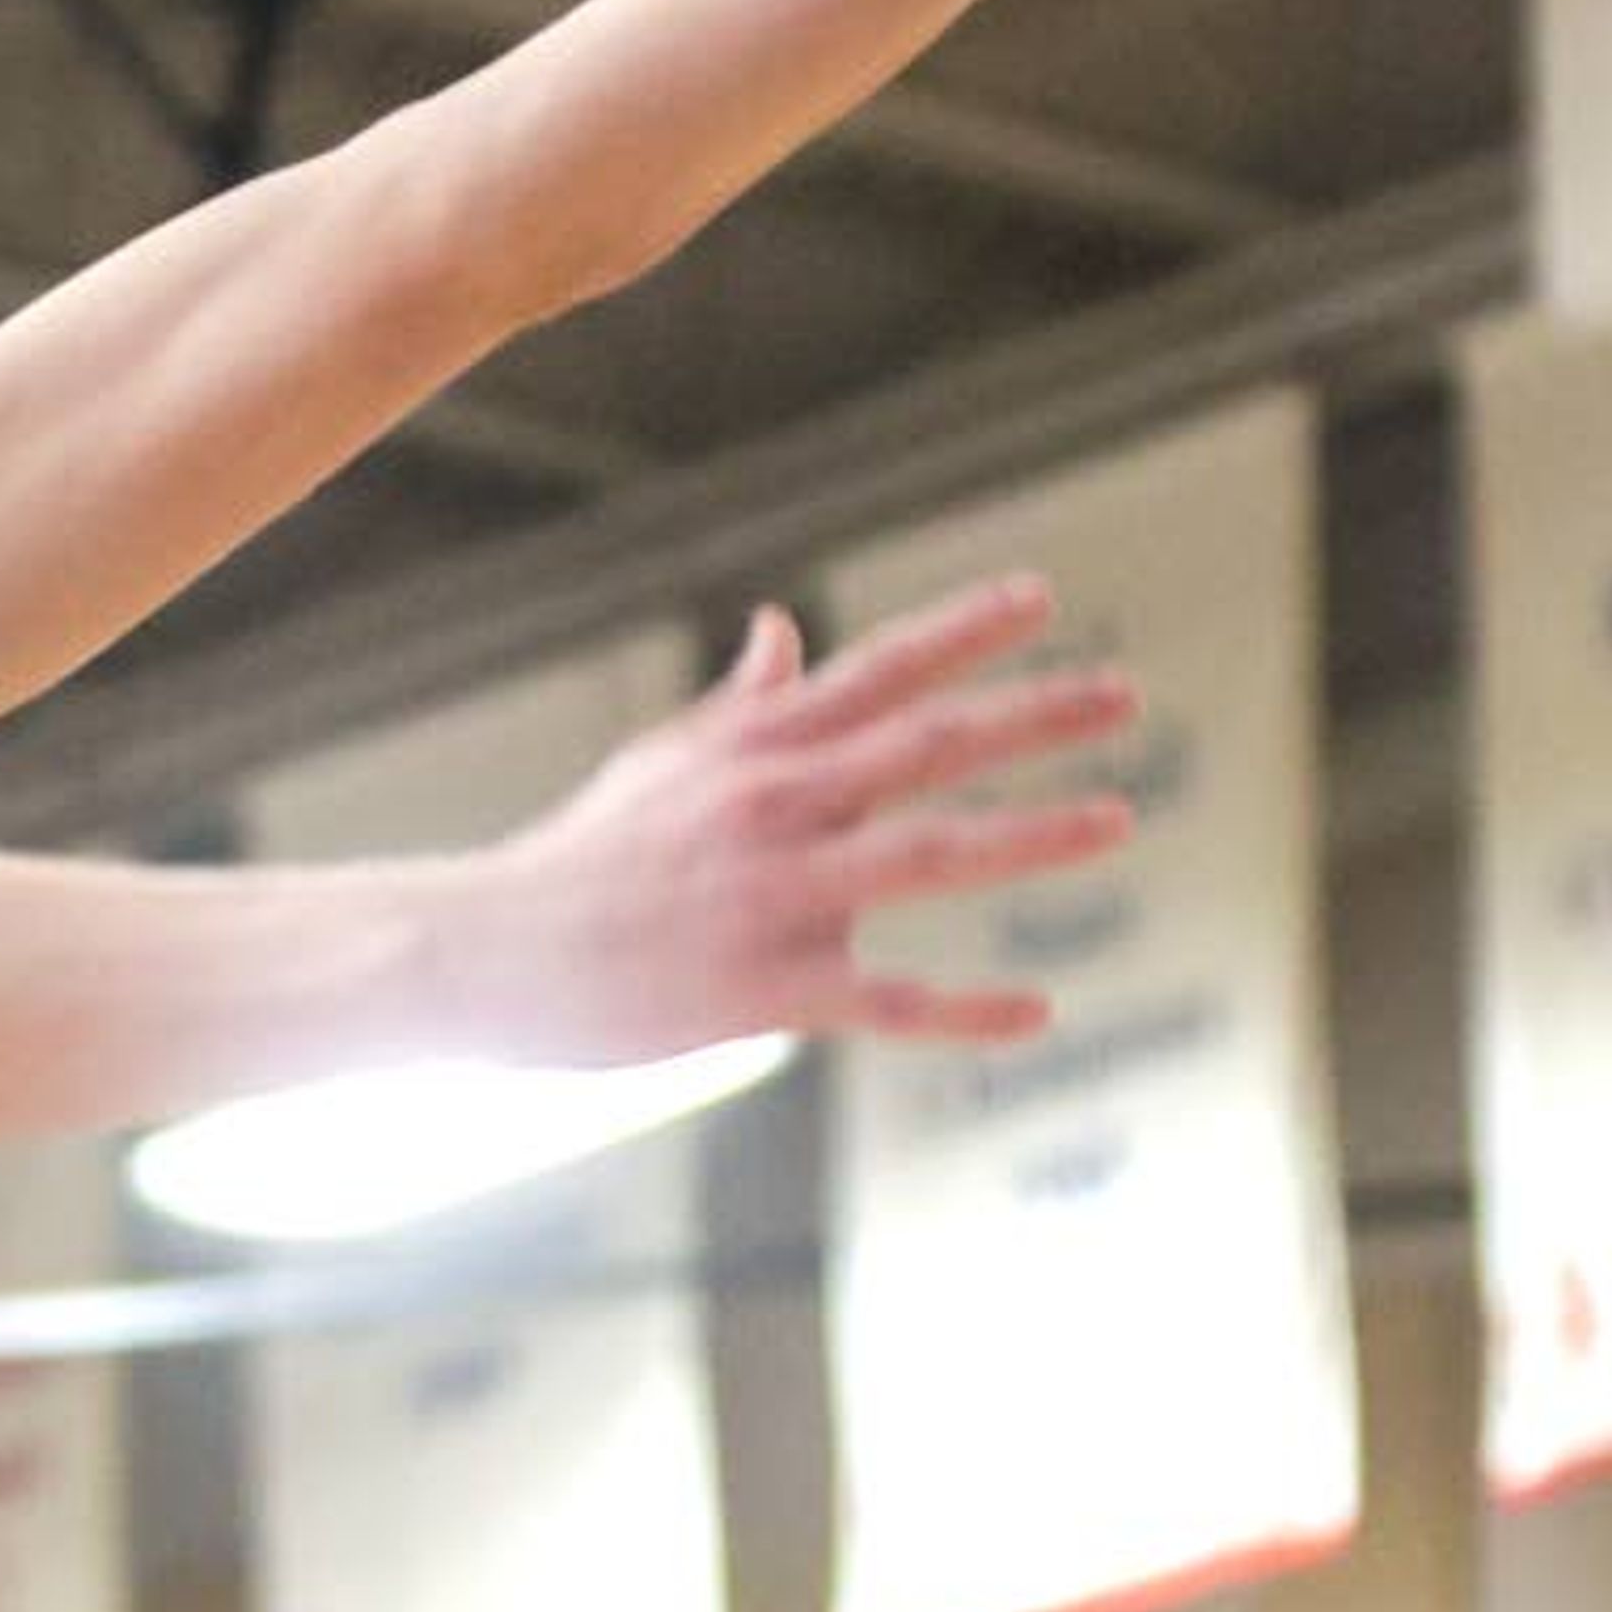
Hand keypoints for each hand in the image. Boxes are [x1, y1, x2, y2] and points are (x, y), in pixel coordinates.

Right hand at [469, 570, 1138, 1058]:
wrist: (487, 953)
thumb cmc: (581, 860)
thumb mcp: (658, 764)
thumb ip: (740, 705)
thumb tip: (785, 627)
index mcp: (752, 750)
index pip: (876, 671)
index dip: (963, 631)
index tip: (1043, 599)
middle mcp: (772, 806)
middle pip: (926, 744)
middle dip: (1033, 715)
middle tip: (1125, 697)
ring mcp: (770, 896)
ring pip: (926, 853)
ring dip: (1030, 833)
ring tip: (1116, 818)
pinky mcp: (760, 989)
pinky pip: (883, 1002)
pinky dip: (964, 1010)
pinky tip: (1036, 1012)